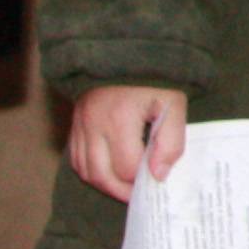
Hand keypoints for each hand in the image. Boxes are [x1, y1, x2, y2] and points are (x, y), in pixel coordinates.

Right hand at [67, 84, 188, 200]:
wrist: (127, 53)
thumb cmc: (154, 79)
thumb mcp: (173, 104)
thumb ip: (170, 141)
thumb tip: (158, 176)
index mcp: (119, 117)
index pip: (128, 166)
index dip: (145, 177)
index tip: (158, 177)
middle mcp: (93, 124)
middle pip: (102, 176)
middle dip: (122, 191)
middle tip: (140, 195)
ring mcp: (80, 124)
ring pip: (86, 171)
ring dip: (106, 185)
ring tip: (126, 187)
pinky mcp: (74, 124)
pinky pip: (76, 159)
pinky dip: (92, 172)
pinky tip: (109, 172)